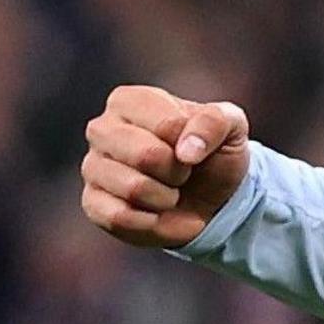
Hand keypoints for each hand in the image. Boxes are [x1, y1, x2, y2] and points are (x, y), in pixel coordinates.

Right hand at [81, 85, 252, 250]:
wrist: (211, 199)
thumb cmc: (213, 154)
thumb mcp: (230, 127)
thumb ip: (214, 122)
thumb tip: (185, 151)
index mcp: (130, 101)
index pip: (167, 124)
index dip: (191, 143)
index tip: (193, 147)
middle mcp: (102, 129)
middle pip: (145, 155)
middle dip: (177, 172)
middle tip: (182, 173)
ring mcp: (93, 167)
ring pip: (133, 188)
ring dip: (166, 198)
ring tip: (169, 193)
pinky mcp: (92, 203)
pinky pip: (119, 217)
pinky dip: (150, 222)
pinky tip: (156, 214)